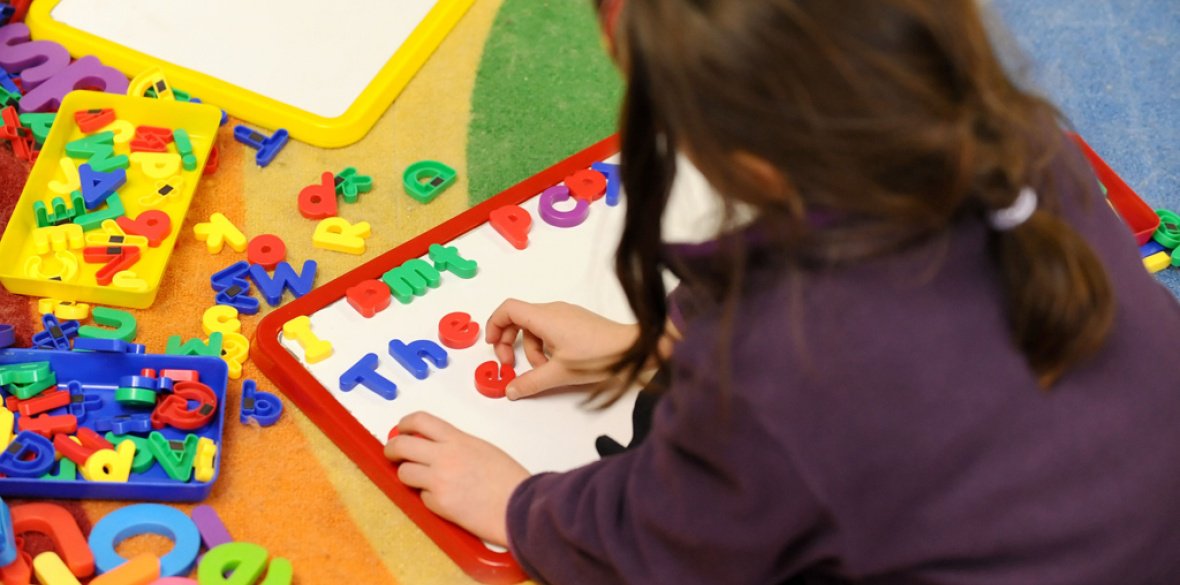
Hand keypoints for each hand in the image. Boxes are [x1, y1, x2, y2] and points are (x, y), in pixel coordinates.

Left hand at [385, 412, 529, 546]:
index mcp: (458, 440)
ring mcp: (439, 480)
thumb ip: (457, 446)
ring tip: (421, 482)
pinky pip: (422, 498)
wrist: (520, 506)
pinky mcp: (439, 503)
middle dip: (391, 449)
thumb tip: (437, 449)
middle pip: (401, 445)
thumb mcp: (483, 449)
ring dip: (408, 476)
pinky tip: (447, 501)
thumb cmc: (510, 480)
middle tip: (392, 454)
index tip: (401, 430)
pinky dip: (430, 499)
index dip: (404, 424)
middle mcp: (444, 456)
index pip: (420, 421)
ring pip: (404, 473)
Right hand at [485, 299, 639, 399]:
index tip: (492, 345)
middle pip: (518, 319)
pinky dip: (545, 346)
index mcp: (545, 317)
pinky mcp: (575, 322)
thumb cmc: (599, 356)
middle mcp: (553, 310)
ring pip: (535, 328)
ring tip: (544, 369)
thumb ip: (531, 382)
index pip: (508, 309)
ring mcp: (566, 314)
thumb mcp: (560, 373)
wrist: (633, 349)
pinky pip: (549, 330)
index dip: (494, 325)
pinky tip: (557, 364)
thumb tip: (510, 390)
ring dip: (531, 349)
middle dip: (509, 341)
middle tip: (510, 364)